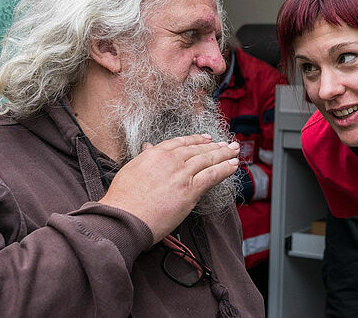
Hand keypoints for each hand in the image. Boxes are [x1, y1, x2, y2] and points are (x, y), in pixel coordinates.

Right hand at [99, 134, 239, 243]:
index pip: (181, 142)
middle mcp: (171, 160)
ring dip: (224, 154)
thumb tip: (148, 147)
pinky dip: (225, 169)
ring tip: (234, 151)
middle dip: (215, 146)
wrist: (124, 218)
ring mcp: (182, 174)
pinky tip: (234, 166)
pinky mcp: (191, 190)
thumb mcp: (130, 170)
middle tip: (227, 143)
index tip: (206, 138)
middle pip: (198, 149)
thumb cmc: (122, 200)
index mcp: (155, 154)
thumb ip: (144, 157)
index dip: (196, 140)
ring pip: (208, 160)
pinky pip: (213, 175)